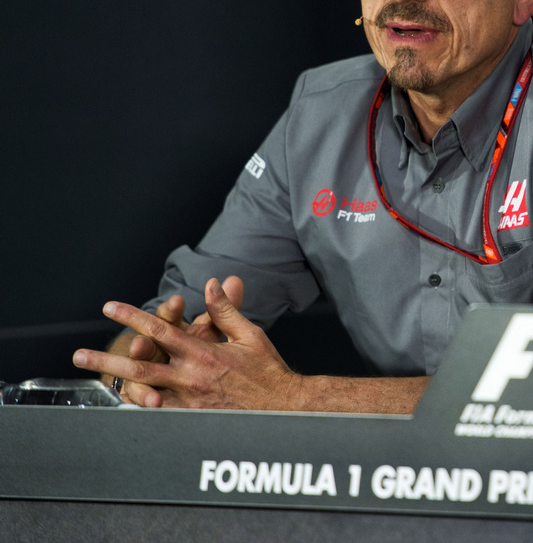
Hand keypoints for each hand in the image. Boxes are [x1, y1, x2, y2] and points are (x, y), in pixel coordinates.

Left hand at [75, 277, 300, 409]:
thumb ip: (226, 311)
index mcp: (204, 351)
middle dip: (106, 359)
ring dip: (114, 385)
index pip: (160, 329)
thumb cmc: (268, 370)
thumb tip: (213, 284)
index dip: (132, 316)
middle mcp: (191, 375)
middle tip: (78, 356)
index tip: (110, 307)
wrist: (284, 406)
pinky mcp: (192, 418)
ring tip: (92, 382)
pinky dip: (138, 410)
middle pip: (140, 364)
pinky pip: (158, 415)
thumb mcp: (250, 334)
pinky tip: (119, 407)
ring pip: (143, 390)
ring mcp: (189, 400)